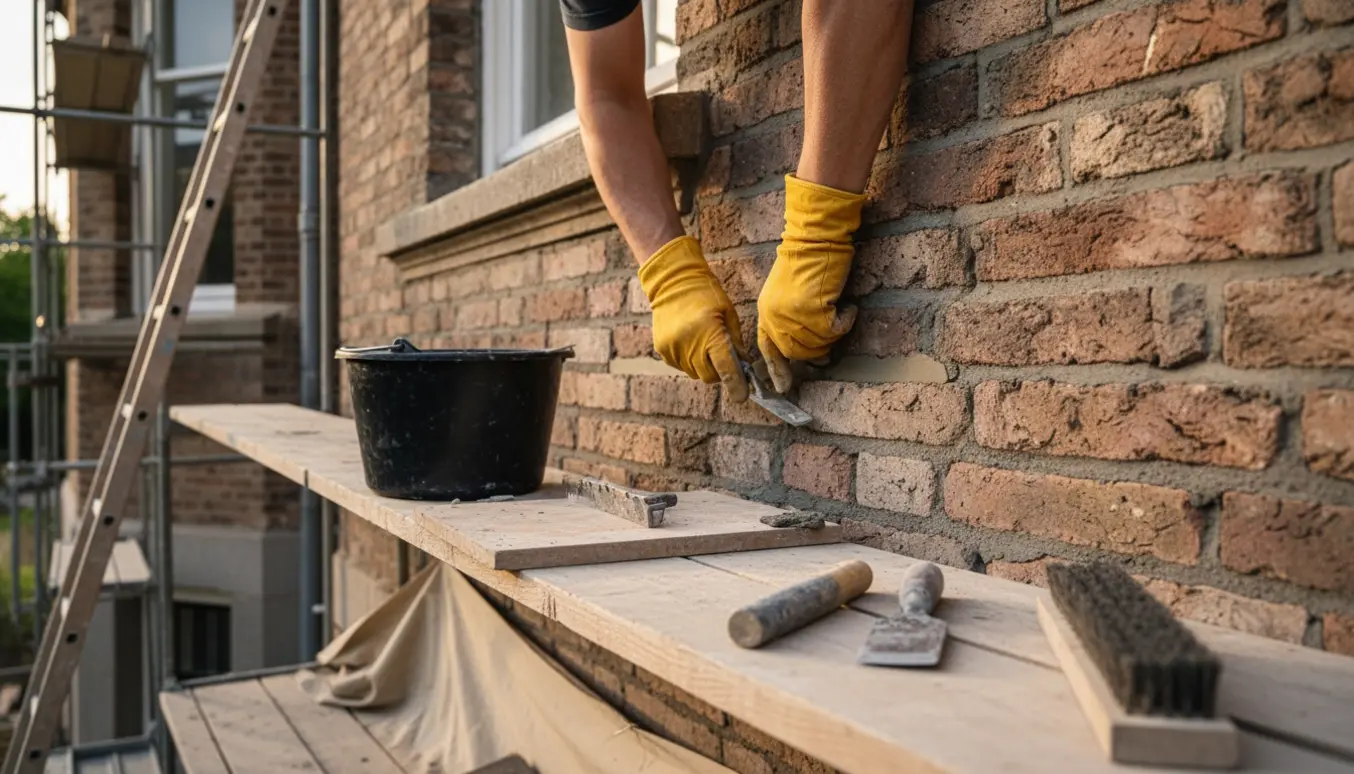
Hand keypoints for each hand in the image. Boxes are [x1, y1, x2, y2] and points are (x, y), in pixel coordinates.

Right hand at [638, 236, 749, 401]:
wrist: (673, 281)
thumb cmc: (706, 294)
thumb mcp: (729, 314)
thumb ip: (736, 342)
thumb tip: (742, 365)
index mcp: (711, 334)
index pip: (726, 370)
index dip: (736, 386)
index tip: (742, 396)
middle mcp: (690, 345)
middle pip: (710, 376)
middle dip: (719, 371)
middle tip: (721, 354)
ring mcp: (674, 349)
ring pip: (695, 373)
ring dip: (703, 365)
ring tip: (703, 342)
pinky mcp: (662, 349)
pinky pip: (680, 366)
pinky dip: (688, 360)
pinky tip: (689, 340)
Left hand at [757, 175, 866, 392]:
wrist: (815, 237)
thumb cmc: (807, 259)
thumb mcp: (786, 292)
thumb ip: (788, 317)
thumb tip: (807, 348)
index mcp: (765, 312)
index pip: (768, 349)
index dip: (776, 370)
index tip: (783, 388)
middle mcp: (774, 317)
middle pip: (797, 353)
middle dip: (818, 349)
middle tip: (833, 332)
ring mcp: (792, 316)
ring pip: (818, 344)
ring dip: (834, 332)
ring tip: (841, 311)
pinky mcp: (812, 311)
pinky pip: (835, 331)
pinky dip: (846, 321)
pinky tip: (848, 307)